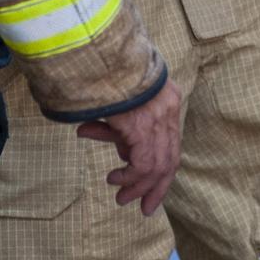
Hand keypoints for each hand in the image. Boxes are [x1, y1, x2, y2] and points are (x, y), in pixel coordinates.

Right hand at [77, 79, 183, 214]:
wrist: (98, 51)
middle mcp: (168, 110)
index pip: (172, 144)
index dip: (163, 170)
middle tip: (145, 208)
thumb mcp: (109, 100)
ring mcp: (158, 118)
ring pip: (158, 166)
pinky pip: (143, 164)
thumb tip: (86, 134)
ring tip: (122, 199)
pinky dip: (130, 177)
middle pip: (170, 159)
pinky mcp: (144, 126)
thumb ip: (105, 121)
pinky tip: (115, 180)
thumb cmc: (100, 70)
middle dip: (157, 187)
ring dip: (139, 186)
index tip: (152, 189)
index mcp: (167, 99)